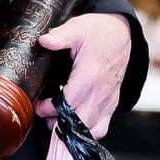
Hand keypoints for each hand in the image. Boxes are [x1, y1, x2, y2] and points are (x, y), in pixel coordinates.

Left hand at [34, 12, 130, 155]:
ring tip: (56, 121)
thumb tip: (44, 41)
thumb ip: (60, 36)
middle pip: (79, 121)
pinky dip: (87, 131)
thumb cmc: (98, 32)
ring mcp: (108, 100)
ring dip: (72, 129)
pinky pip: (101, 128)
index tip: (39, 106)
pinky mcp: (111, 104)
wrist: (120, 34)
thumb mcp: (77, 28)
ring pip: (90, 129)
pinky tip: (73, 125)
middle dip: (59, 123)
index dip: (50, 108)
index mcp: (90, 75)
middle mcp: (101, 92)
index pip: (69, 102)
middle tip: (44, 117)